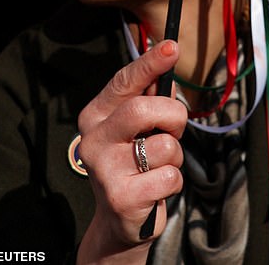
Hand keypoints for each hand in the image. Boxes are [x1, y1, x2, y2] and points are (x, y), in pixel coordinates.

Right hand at [76, 41, 186, 263]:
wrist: (119, 221)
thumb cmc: (134, 162)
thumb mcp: (139, 127)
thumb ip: (151, 97)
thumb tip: (168, 65)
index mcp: (96, 116)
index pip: (124, 82)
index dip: (149, 63)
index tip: (172, 46)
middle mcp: (93, 140)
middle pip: (143, 109)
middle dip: (173, 116)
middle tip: (175, 129)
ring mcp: (105, 171)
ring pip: (165, 146)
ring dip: (175, 156)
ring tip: (158, 166)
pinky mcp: (122, 199)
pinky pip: (170, 176)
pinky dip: (174, 181)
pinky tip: (156, 189)